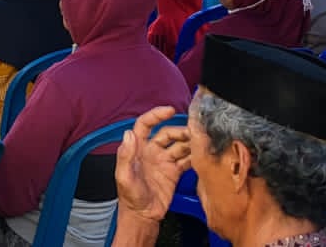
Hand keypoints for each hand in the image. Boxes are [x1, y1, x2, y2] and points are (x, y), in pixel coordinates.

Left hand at [116, 106, 190, 223]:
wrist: (143, 215)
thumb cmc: (129, 196)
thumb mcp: (123, 176)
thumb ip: (125, 155)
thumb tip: (129, 133)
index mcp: (137, 148)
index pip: (145, 125)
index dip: (156, 115)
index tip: (169, 110)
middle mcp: (151, 151)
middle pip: (167, 134)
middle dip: (179, 131)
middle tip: (193, 133)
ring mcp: (164, 161)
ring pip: (179, 145)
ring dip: (189, 142)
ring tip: (200, 142)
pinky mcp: (174, 172)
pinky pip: (186, 160)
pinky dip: (194, 156)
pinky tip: (201, 155)